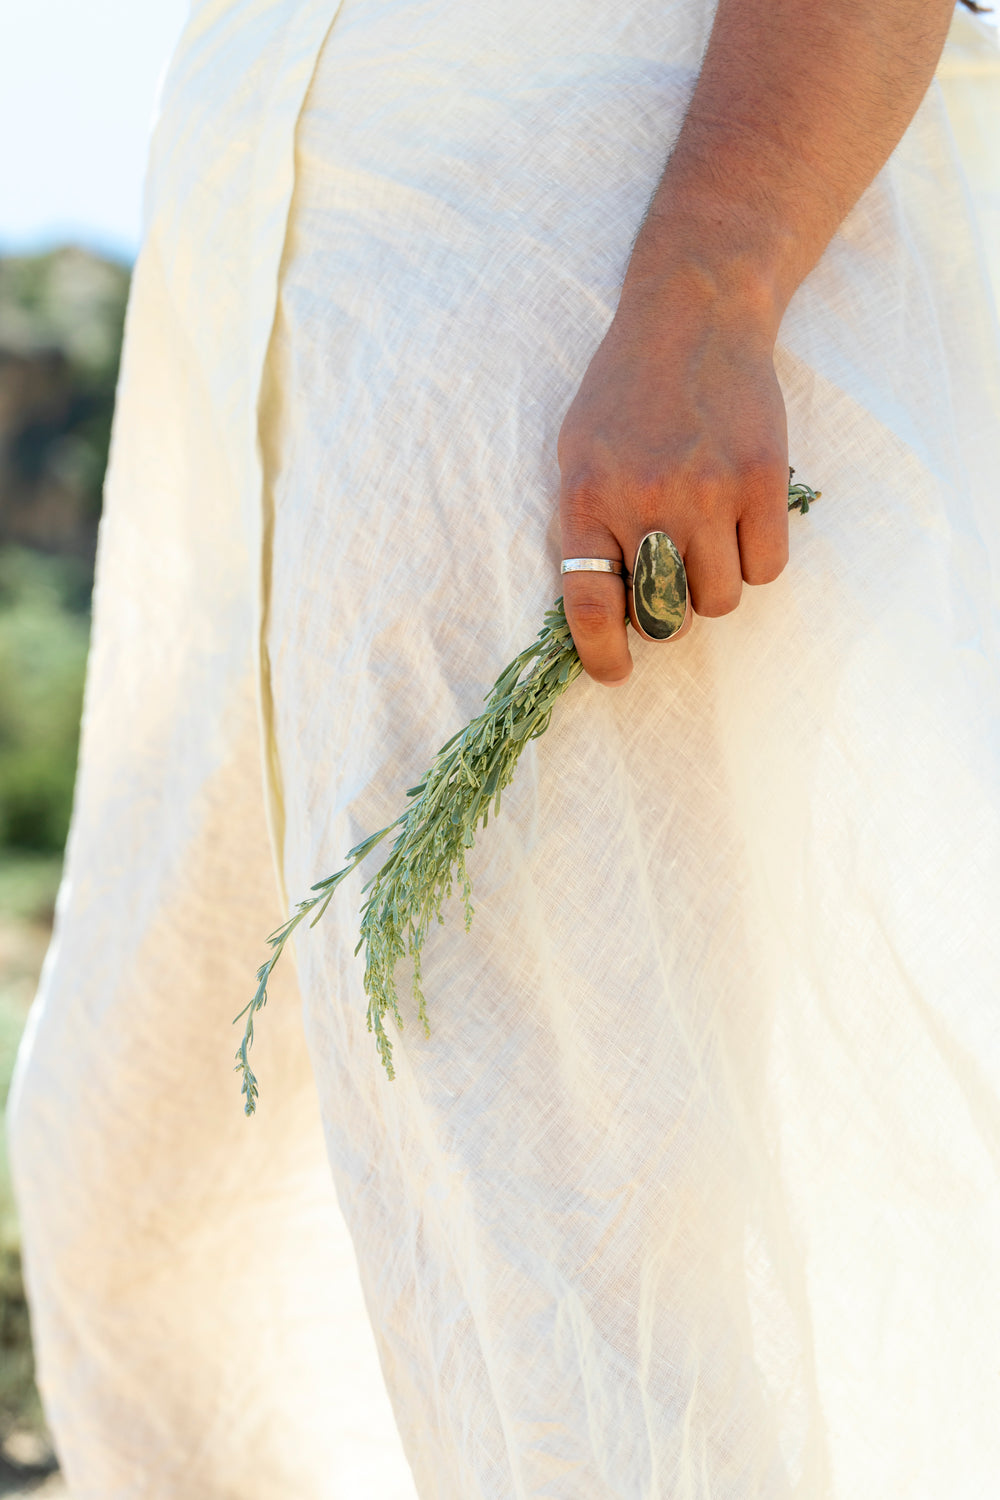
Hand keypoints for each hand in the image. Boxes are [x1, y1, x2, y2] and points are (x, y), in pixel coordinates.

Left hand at [558, 251, 790, 684]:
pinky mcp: (765, 481)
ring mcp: (710, 490)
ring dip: (713, 589)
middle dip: (666, 616)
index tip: (616, 673)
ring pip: (720, 601)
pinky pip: (767, 570)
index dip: (601, 655)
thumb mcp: (577, 452)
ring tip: (705, 542)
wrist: (695, 314)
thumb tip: (603, 615)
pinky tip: (741, 523)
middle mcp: (647, 499)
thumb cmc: (626, 391)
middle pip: (664, 617)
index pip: (590, 605)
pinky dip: (755, 561)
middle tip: (669, 583)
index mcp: (588, 496)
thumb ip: (586, 529)